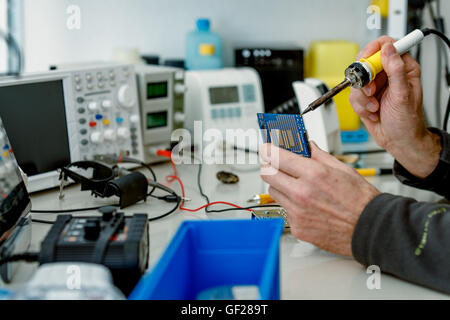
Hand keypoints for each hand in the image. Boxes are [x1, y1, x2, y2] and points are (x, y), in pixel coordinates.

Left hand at [259, 142, 379, 255]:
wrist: (371, 230)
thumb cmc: (361, 201)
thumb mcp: (343, 169)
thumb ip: (319, 156)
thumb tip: (307, 146)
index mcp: (313, 174)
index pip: (277, 156)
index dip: (268, 150)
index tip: (265, 148)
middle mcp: (302, 193)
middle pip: (267, 174)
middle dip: (269, 166)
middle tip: (276, 164)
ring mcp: (297, 212)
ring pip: (273, 192)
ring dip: (279, 185)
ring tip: (295, 185)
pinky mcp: (298, 227)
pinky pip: (285, 211)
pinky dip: (291, 205)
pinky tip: (306, 204)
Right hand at [349, 36, 440, 178]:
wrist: (398, 141)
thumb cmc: (407, 121)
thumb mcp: (403, 94)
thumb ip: (396, 69)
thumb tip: (388, 49)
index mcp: (403, 68)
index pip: (386, 45)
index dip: (373, 50)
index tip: (367, 61)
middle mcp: (388, 75)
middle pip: (366, 62)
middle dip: (365, 80)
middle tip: (371, 91)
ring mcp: (376, 86)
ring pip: (357, 81)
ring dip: (363, 97)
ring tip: (374, 107)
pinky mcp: (365, 97)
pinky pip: (353, 95)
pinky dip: (360, 106)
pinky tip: (372, 112)